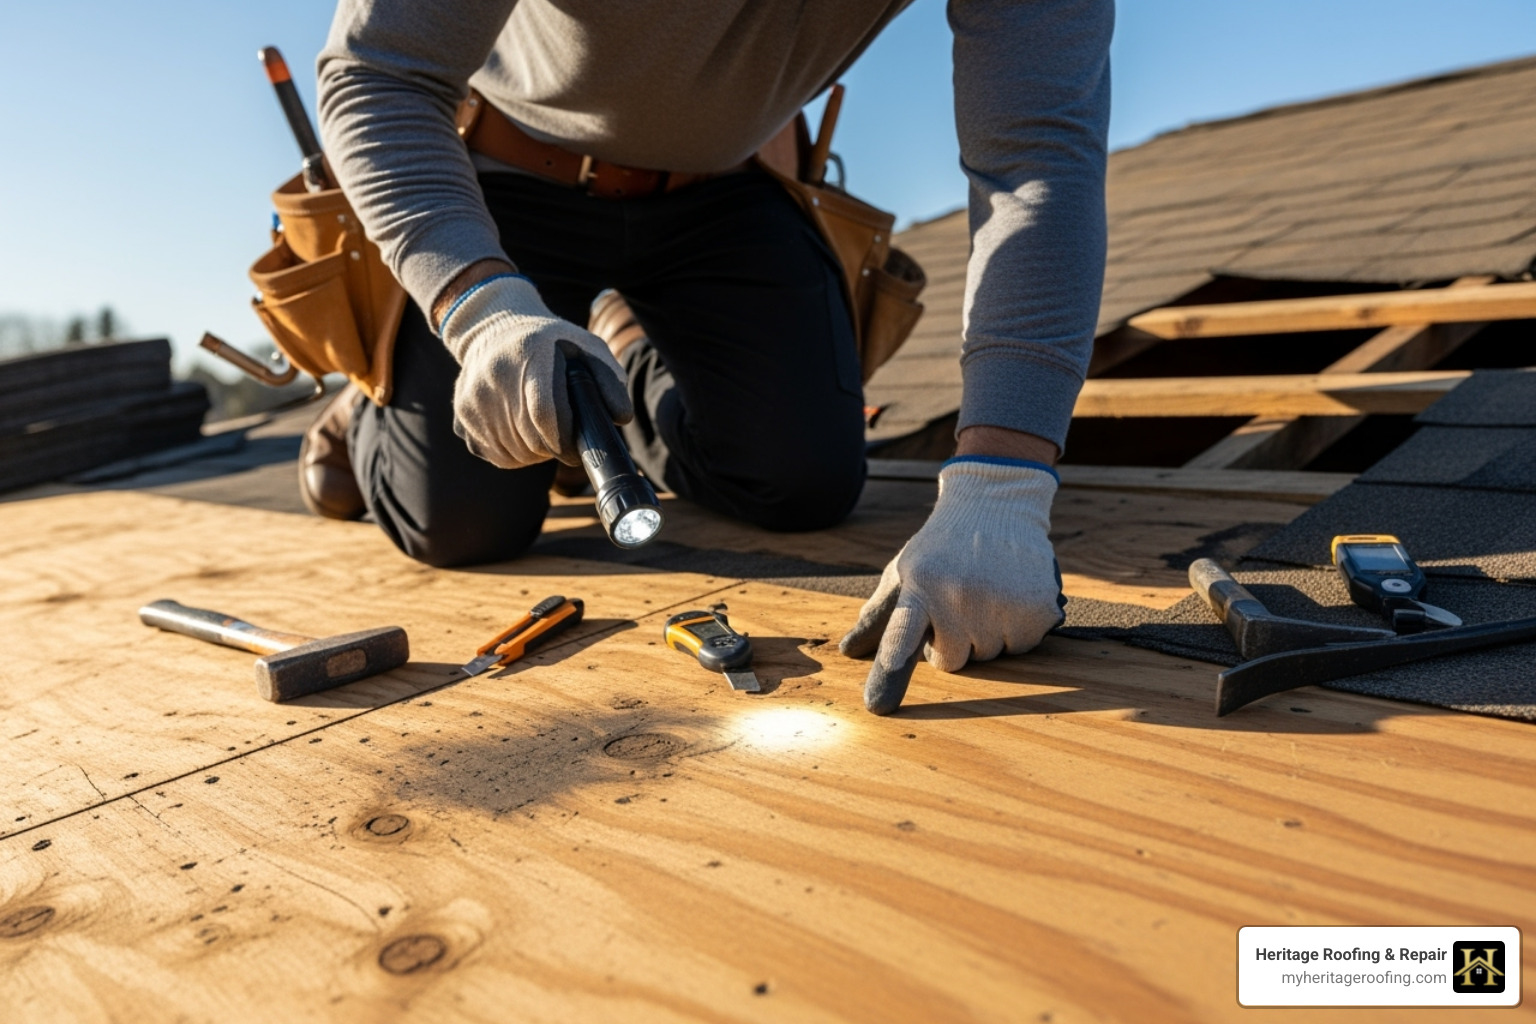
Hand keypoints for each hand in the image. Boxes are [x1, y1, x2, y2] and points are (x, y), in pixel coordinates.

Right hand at [440, 274, 632, 468]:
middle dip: (553, 450)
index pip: (545, 413)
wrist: (494, 328)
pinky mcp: (462, 415)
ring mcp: (473, 397)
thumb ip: (609, 380)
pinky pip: (493, 454)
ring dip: (534, 454)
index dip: (565, 440)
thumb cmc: (550, 343)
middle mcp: (495, 374)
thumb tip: (620, 417)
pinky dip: (512, 454)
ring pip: (512, 453)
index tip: (576, 449)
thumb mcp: (586, 347)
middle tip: (563, 441)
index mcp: (530, 352)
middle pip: (530, 439)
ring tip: (543, 434)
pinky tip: (520, 432)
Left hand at [840, 458, 1064, 713]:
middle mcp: (958, 596)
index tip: (878, 706)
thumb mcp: (903, 572)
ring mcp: (1000, 602)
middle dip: (953, 641)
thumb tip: (848, 651)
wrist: (996, 504)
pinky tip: (1011, 593)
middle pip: (951, 661)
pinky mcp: (1036, 608)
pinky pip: (1021, 647)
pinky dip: (1016, 628)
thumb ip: (878, 614)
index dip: (889, 672)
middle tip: (958, 601)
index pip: (900, 637)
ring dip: (985, 634)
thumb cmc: (941, 547)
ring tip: (985, 591)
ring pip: (988, 656)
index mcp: (918, 588)